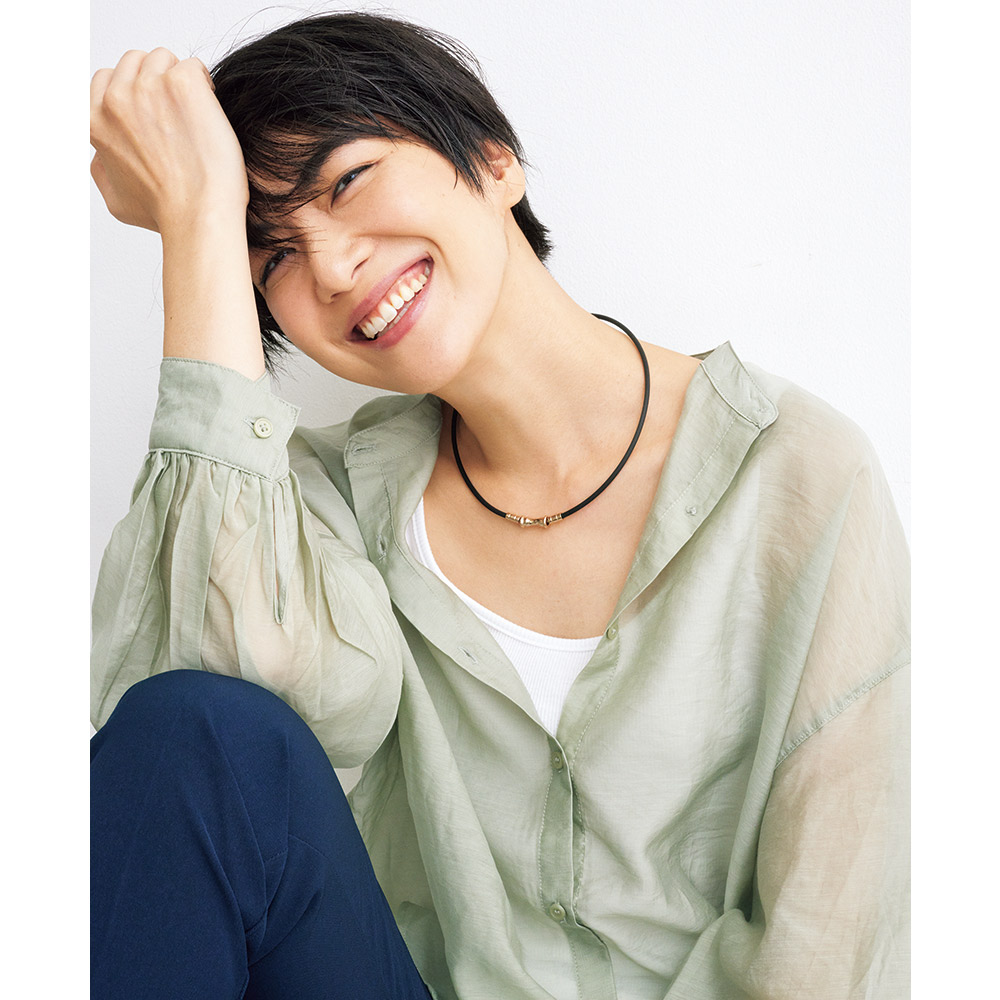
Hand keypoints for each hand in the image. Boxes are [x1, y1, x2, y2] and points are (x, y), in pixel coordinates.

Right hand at [90, 48, 248, 232]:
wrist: (197, 215)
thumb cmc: (164, 213)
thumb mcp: (116, 199)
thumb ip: (102, 170)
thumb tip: (101, 156)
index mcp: (94, 119)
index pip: (106, 79)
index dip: (133, 90)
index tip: (155, 110)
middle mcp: (116, 99)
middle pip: (135, 62)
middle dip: (157, 79)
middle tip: (179, 111)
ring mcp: (148, 87)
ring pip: (163, 59)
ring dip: (180, 79)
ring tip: (197, 111)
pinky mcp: (182, 84)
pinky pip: (193, 66)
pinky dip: (205, 85)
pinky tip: (210, 110)